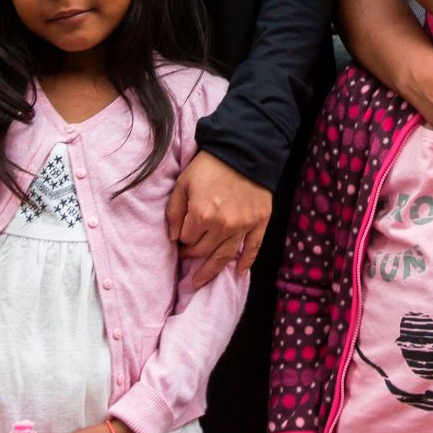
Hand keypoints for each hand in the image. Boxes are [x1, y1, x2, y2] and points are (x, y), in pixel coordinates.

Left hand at [165, 149, 270, 288]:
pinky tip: (238, 273)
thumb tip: (173, 238)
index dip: (181, 237)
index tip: (180, 234)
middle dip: (192, 254)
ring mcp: (243, 226)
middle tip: (186, 255)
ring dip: (211, 271)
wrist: (245, 149)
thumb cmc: (210, 165)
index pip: (186, 238)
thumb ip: (174, 211)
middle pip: (203, 251)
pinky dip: (246, 262)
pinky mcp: (259, 223)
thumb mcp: (183, 183)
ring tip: (200, 283)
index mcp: (201, 215)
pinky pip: (252, 248)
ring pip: (225, 257)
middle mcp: (223, 226)